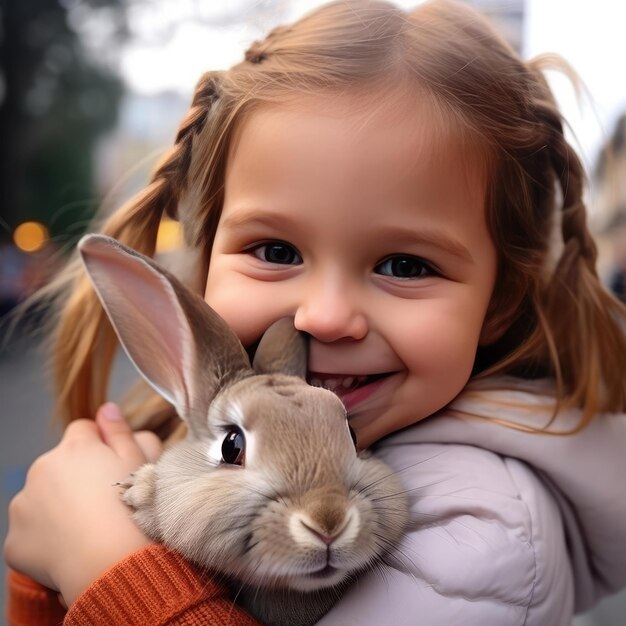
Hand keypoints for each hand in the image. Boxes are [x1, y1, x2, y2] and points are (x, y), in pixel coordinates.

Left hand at [4, 403, 162, 605]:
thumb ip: (119, 431)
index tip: (112, 465)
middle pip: (58, 463)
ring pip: (41, 497)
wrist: (112, 561)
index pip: (83, 429)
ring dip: (57, 505)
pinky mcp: (14, 540)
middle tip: (103, 500)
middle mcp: (42, 469)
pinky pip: (30, 532)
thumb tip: (107, 408)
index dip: (99, 445)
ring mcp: (24, 505)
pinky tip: (70, 547)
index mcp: (75, 447)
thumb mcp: (139, 461)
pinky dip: (46, 538)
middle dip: (75, 476)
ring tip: (87, 527)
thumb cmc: (133, 506)